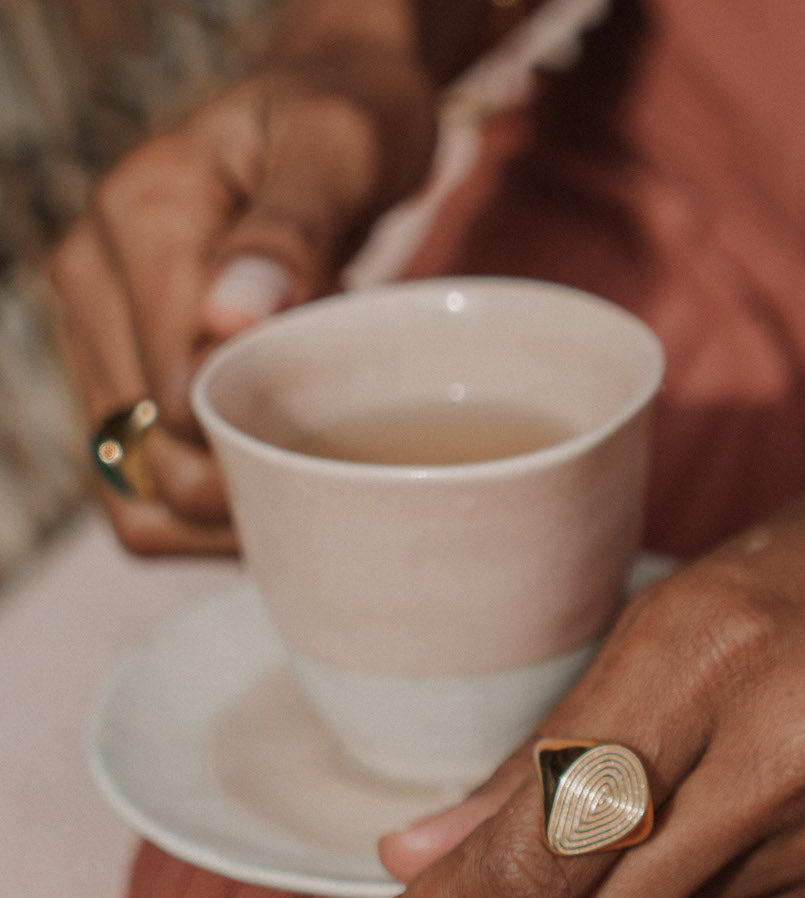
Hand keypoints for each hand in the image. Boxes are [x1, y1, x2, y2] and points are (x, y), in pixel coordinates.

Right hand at [52, 42, 436, 553]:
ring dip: (222, 521)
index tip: (340, 441)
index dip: (257, 446)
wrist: (331, 109)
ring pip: (133, 488)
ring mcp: (102, 333)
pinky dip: (206, 512)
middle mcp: (96, 284)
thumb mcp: (340, 148)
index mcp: (141, 225)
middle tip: (338, 478)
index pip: (175, 400)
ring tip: (308, 494)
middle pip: (149, 459)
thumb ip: (289, 230)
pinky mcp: (121, 367)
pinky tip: (277, 488)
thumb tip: (231, 320)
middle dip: (246, 494)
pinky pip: (140, 480)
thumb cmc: (347, 124)